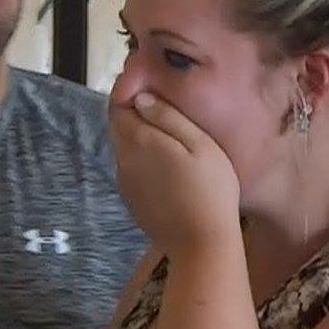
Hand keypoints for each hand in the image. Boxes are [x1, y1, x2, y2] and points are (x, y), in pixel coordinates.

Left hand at [110, 93, 240, 256]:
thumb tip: (141, 98)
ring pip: (124, 149)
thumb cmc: (210, 189)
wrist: (201, 243)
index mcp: (139, 141)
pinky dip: (141, 160)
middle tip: (158, 106)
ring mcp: (125, 183)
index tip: (147, 85)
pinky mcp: (132, 201)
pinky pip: (131, 170)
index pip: (119, 106)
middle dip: (132, 113)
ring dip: (137, 138)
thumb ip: (168, 117)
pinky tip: (166, 166)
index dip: (129, 92)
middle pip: (118, 127)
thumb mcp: (200, 144)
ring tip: (166, 136)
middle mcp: (123, 160)